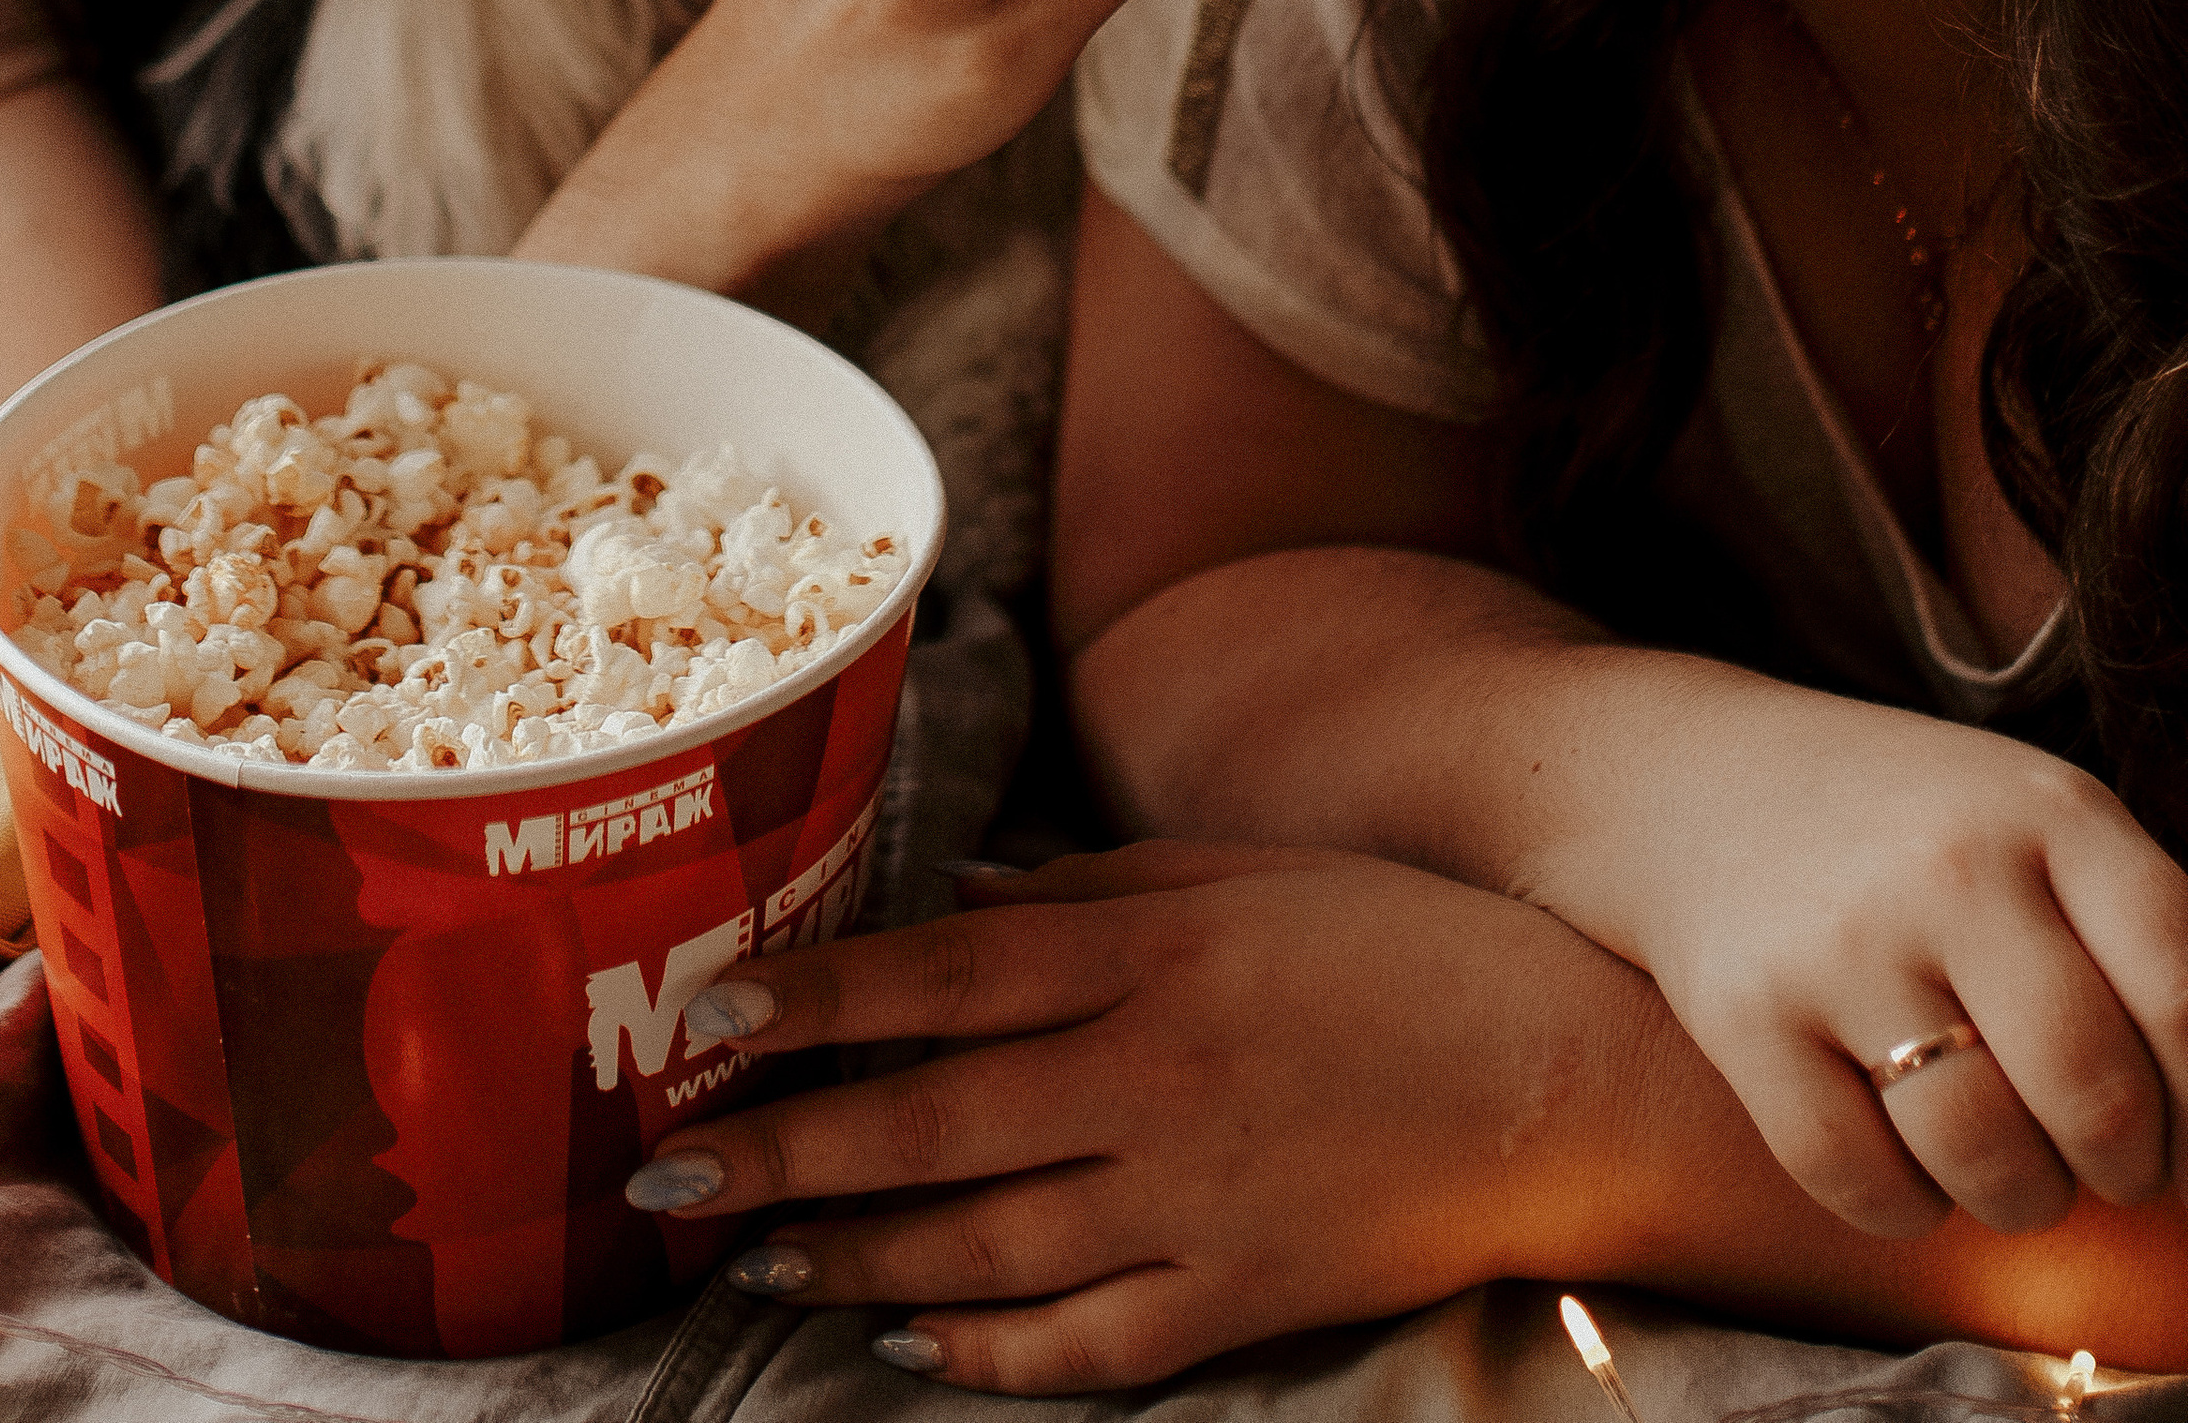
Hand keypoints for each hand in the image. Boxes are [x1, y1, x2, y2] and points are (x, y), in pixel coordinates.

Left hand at [622, 845, 1577, 1392]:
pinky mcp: (1244, 1295)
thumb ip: (1087, 896)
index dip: (815, 997)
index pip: (941, 977)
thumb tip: (955, 903)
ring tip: (753, 1257)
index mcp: (1148, 954)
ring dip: (855, 1256)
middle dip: (783, 1147)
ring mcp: (1197, 1196)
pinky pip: (1090, 1339)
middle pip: (931, 1121)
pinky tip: (910, 1343)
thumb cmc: (1397, 946)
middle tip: (661, 1169)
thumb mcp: (1236, 877)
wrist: (1568, 1069)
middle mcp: (1153, 1074)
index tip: (707, 1011)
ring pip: (985, 1242)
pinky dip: (990, 1350)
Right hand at [1548, 679, 2187, 1241]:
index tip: (2174, 1118)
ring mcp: (1841, 939)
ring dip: (2020, 1196)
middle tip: (2098, 1156)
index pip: (2186, 999)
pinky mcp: (1744, 1012)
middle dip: (2122, 1167)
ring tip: (2004, 1160)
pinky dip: (1901, 1203)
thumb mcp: (2037, 822)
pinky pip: (1864, 1185)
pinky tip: (1895, 1145)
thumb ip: (2141, 939)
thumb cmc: (1908, 827)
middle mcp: (1950, 866)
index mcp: (2049, 812)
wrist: (1688, 777)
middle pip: (2100, 1099)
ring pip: (1990, 1161)